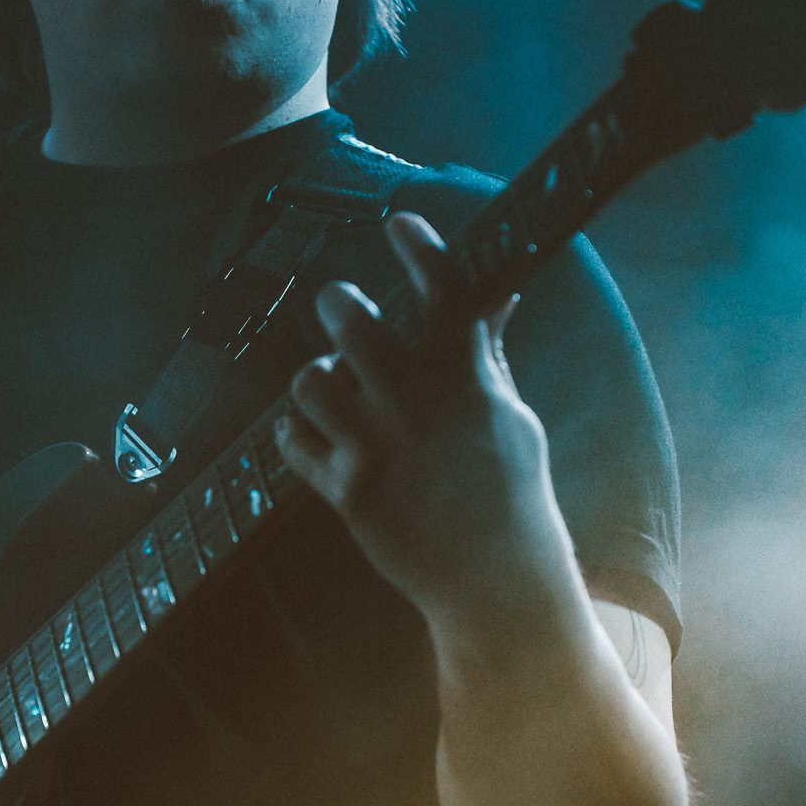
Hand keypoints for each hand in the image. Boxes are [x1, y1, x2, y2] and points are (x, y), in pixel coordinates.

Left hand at [274, 212, 560, 622]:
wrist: (495, 582)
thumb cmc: (510, 495)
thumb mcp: (513, 418)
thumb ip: (487, 355)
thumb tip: (496, 296)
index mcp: (467, 381)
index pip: (442, 288)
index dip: (418, 245)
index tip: (400, 223)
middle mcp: (416, 405)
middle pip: (350, 318)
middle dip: (339, 304)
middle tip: (343, 308)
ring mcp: (376, 448)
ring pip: (309, 378)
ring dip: (316, 377)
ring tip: (333, 387)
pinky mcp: (346, 491)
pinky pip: (292, 439)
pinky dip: (297, 431)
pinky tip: (315, 433)